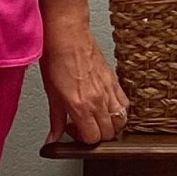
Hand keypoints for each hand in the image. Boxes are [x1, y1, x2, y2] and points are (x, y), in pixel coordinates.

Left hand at [41, 27, 128, 144]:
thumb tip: (52, 138)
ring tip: (96, 117)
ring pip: (121, 121)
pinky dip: (118, 110)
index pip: (93, 138)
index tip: (74, 131)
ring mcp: (109, 90)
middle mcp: (98, 100)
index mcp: (80, 105)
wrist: (67, 35)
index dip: (83, 140)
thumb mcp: (51, 94)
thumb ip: (56, 120)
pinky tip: (105, 105)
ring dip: (110, 125)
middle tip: (83, 125)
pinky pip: (125, 104)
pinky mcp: (115, 81)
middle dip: (97, 135)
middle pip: (109, 133)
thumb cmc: (56, 59)